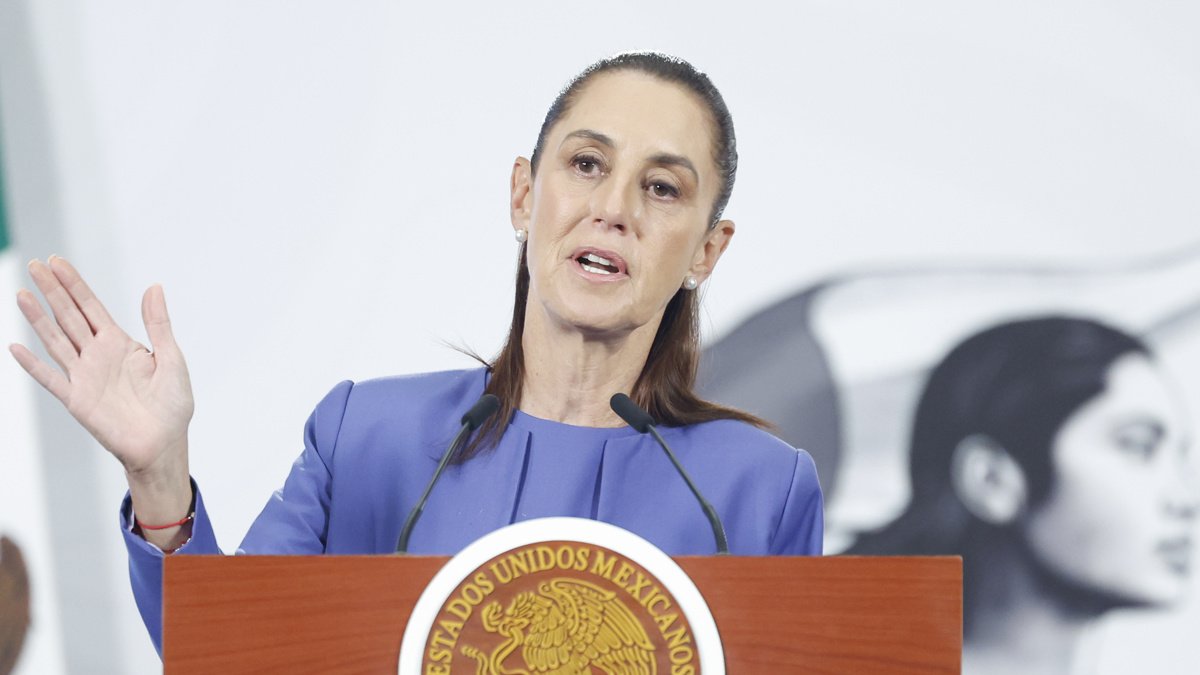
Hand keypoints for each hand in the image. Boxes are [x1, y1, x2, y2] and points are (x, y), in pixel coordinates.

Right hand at [9, 257, 193, 490]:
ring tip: (22, 293)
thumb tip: (154, 286)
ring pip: (56, 340)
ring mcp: (84, 377)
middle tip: (34, 265)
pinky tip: (16, 347)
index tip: (56, 262)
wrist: (164, 444)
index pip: (91, 307)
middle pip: (69, 316)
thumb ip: (158, 324)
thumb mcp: (171, 359)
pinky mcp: (77, 400)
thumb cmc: (172, 405)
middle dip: (52, 291)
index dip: (74, 284)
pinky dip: (33, 365)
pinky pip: (51, 379)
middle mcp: (98, 356)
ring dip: (38, 318)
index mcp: (120, 344)